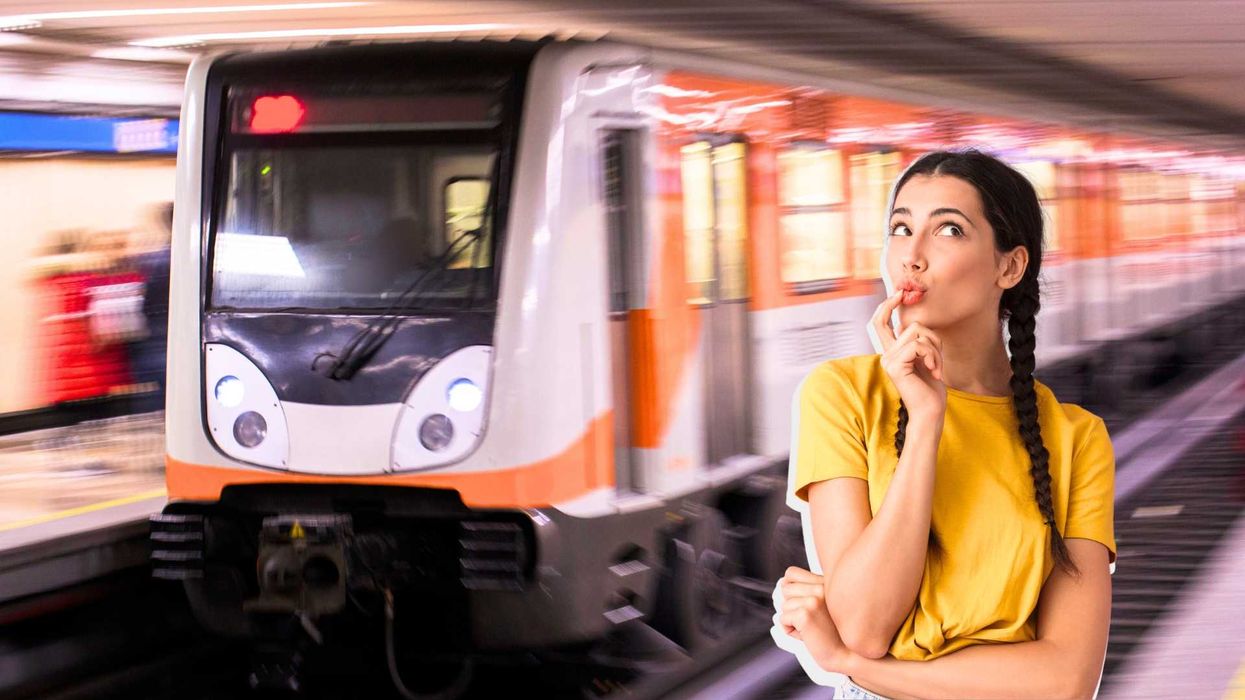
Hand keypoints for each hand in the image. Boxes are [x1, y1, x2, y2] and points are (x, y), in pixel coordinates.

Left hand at [774, 566, 852, 672]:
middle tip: (811, 620)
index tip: (800, 603)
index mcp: (825, 583)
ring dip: (792, 620)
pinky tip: (807, 635)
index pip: (791, 573)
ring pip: (783, 605)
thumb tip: (780, 583)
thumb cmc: (833, 633)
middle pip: (784, 589)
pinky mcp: (805, 614)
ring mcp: (813, 600)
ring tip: (811, 628)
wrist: (846, 654)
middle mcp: (820, 588)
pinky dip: (790, 630)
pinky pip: (783, 619)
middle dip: (791, 607)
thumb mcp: (822, 605)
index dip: (789, 587)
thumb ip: (805, 592)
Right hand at [871, 290, 945, 422]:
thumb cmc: (931, 388)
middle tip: (936, 359)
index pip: (880, 322)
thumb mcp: (926, 357)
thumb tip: (908, 322)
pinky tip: (934, 371)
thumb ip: (918, 340)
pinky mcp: (895, 365)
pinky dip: (932, 356)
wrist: (930, 411)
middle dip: (932, 338)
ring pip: (917, 333)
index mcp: (891, 352)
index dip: (887, 305)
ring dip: (935, 350)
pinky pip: (918, 345)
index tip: (899, 293)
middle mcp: (885, 354)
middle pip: (909, 325)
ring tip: (936, 368)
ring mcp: (888, 360)